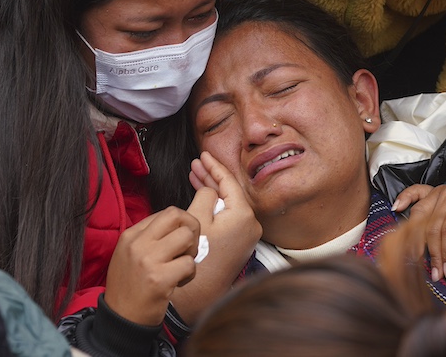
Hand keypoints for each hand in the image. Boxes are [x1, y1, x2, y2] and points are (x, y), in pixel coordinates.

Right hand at [104, 206, 199, 325]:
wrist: (120, 319)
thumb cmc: (130, 286)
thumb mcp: (129, 254)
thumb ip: (151, 237)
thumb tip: (180, 224)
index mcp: (131, 235)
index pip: (167, 213)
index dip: (182, 225)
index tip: (179, 242)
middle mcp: (138, 244)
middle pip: (178, 215)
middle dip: (192, 228)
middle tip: (188, 248)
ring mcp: (148, 261)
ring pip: (187, 237)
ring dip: (191, 253)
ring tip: (181, 267)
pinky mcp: (160, 279)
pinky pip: (190, 264)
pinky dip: (190, 274)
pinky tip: (178, 283)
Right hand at [171, 151, 261, 322]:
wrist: (201, 291)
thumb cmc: (199, 255)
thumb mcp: (198, 219)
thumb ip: (205, 195)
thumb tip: (210, 188)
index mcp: (243, 215)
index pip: (229, 182)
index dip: (214, 166)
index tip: (204, 155)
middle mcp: (251, 223)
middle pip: (230, 192)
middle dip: (211, 177)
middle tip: (196, 164)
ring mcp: (247, 233)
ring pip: (228, 203)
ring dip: (211, 190)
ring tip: (195, 175)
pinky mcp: (241, 241)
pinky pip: (229, 215)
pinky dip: (216, 205)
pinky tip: (202, 196)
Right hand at [393, 181, 445, 280]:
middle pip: (433, 226)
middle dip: (433, 253)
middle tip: (436, 274)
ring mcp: (440, 191)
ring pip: (421, 215)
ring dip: (417, 237)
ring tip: (416, 258)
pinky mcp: (436, 192)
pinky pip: (416, 192)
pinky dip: (405, 198)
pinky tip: (396, 208)